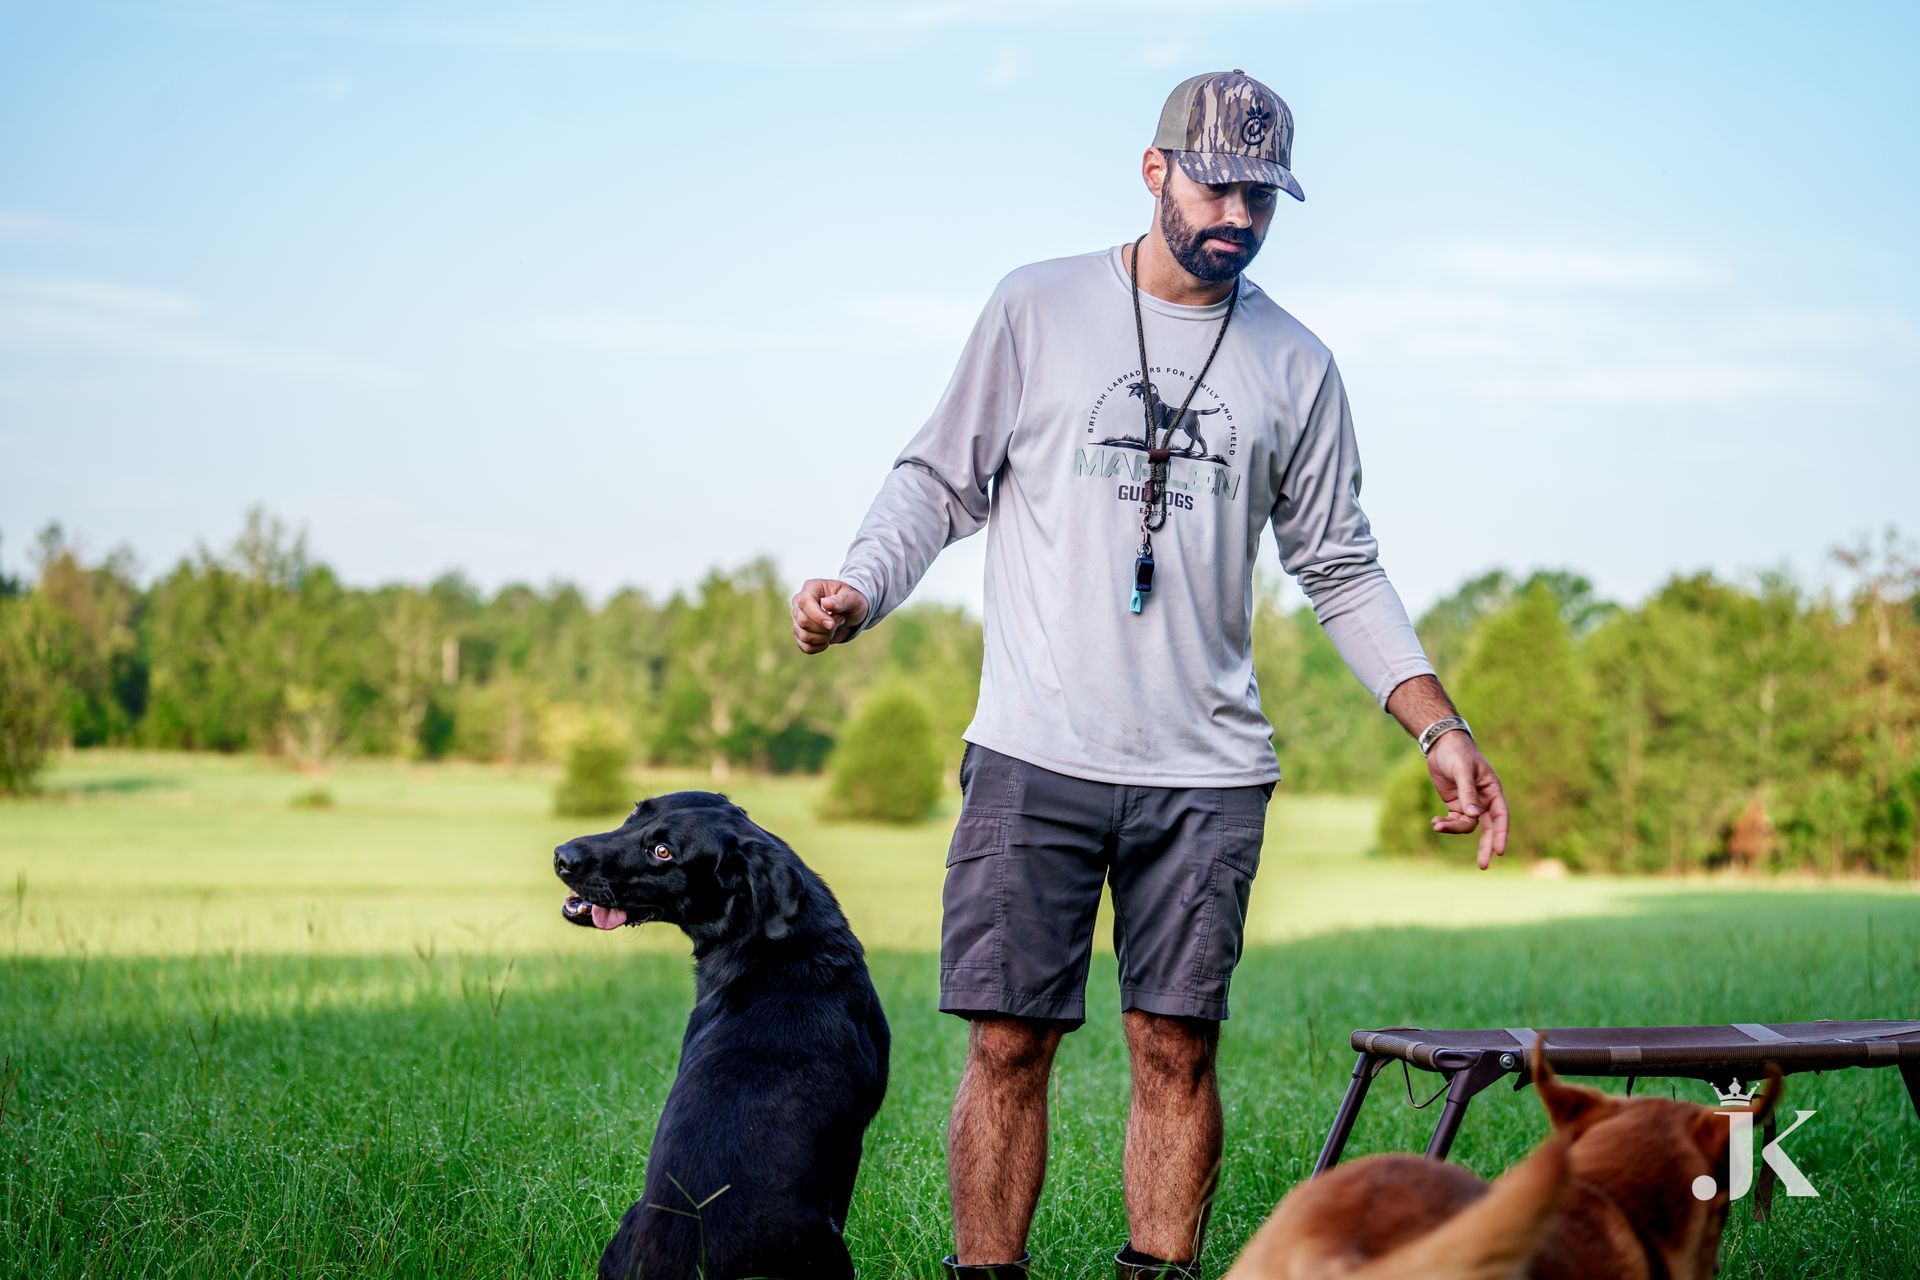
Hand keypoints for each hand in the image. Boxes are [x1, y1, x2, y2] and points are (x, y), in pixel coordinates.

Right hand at [791, 579, 869, 653]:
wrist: (851, 614)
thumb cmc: (852, 602)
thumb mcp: (853, 598)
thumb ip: (841, 600)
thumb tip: (826, 604)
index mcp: (811, 588)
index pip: (804, 602)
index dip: (817, 616)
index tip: (832, 624)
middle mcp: (799, 603)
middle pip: (803, 621)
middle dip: (824, 628)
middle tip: (840, 621)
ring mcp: (798, 619)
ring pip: (803, 636)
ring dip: (824, 638)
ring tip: (835, 628)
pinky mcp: (800, 634)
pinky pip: (805, 647)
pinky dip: (819, 647)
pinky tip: (828, 639)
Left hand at [1425, 732, 1509, 870]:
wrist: (1441, 745)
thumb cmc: (1457, 754)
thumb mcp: (1462, 771)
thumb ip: (1468, 793)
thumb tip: (1474, 816)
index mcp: (1493, 791)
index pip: (1501, 816)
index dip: (1501, 834)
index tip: (1499, 851)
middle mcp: (1484, 800)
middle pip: (1488, 828)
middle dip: (1485, 846)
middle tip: (1483, 866)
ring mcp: (1470, 804)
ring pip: (1467, 826)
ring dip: (1452, 829)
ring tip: (1436, 825)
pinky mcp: (1456, 804)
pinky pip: (1454, 821)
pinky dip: (1445, 824)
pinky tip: (1434, 823)